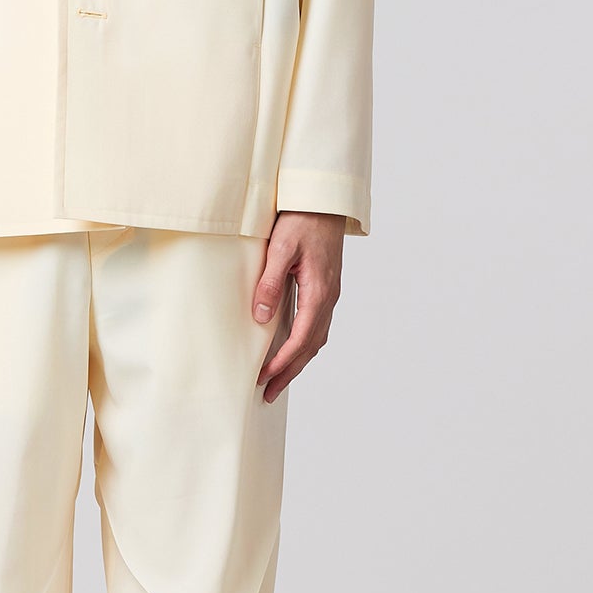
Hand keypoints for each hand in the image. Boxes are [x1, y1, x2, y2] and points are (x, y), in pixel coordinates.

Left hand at [251, 210, 344, 399]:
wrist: (324, 199)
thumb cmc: (302, 219)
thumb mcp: (280, 249)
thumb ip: (271, 283)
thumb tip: (262, 317)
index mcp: (319, 291)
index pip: (301, 337)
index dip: (283, 362)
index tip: (264, 377)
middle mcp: (329, 296)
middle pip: (311, 345)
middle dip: (290, 371)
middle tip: (269, 393)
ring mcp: (330, 293)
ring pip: (316, 337)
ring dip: (298, 360)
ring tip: (278, 378)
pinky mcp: (325, 287)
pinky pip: (317, 324)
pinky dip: (304, 343)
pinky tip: (291, 347)